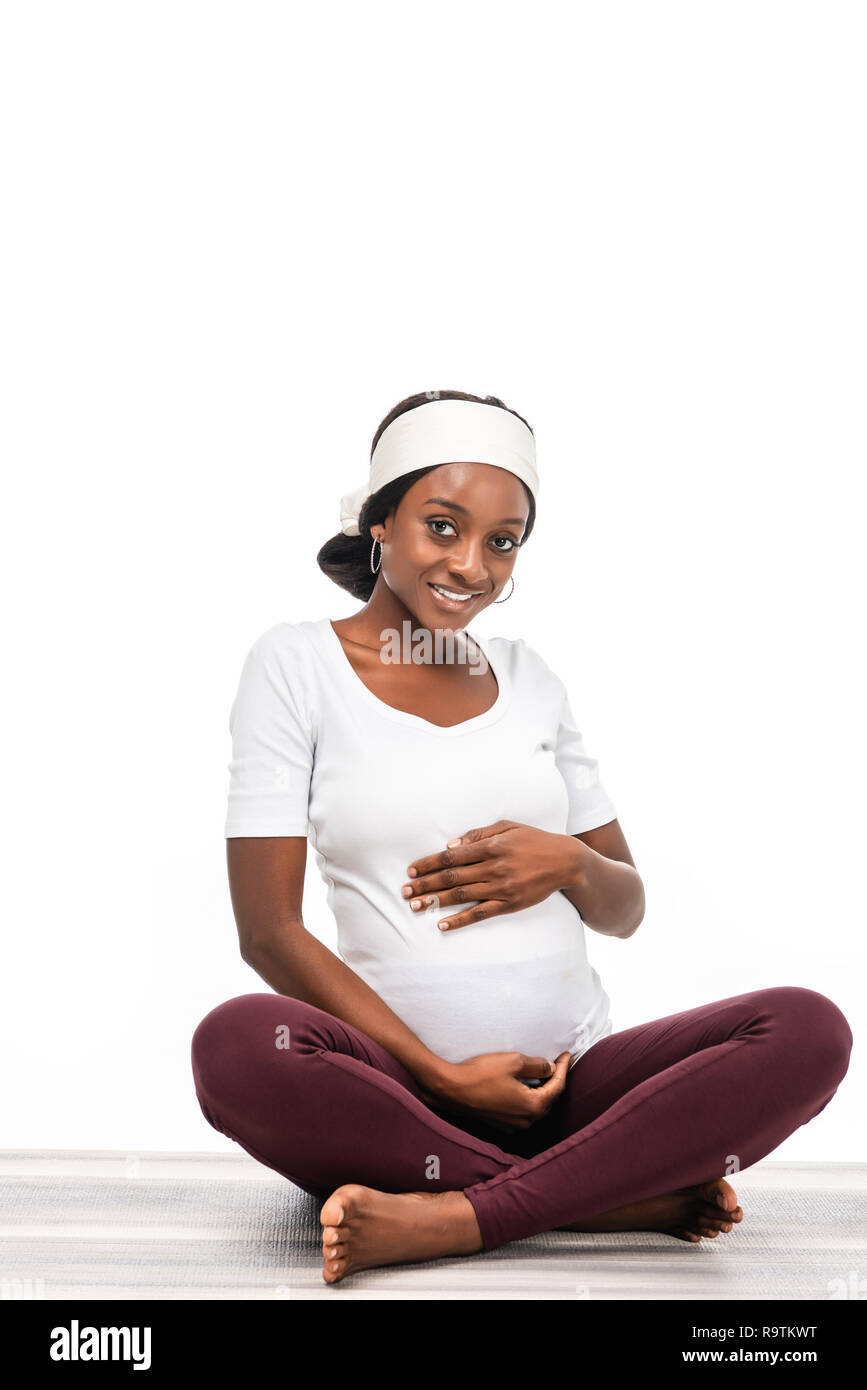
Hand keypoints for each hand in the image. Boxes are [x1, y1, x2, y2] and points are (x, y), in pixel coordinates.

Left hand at [401, 820, 582, 929]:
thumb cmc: (534, 840)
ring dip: (436, 901)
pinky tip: (442, 925)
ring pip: (462, 895)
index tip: (411, 870)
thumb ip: (479, 834)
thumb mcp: (508, 827)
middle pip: (452, 877)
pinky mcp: (510, 904)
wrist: (566, 861)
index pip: (452, 856)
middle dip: (425, 884)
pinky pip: (480, 913)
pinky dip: (460, 920)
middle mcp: (494, 867)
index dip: (429, 863)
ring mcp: (502, 888)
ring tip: (415, 906)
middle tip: (404, 891)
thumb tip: (451, 845)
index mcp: (492, 846)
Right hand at [421, 1050, 572, 1132]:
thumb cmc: (481, 1074)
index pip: (557, 1087)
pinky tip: (523, 1085)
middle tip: (558, 1063)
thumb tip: (550, 1069)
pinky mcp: (500, 1123)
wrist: (451, 1089)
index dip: (564, 1069)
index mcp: (533, 1107)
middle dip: (555, 1081)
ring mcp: (512, 1124)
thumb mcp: (514, 1062)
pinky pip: (522, 1110)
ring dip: (541, 1090)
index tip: (567, 1055)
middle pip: (548, 1100)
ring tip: (543, 1073)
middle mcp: (526, 1120)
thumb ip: (537, 1066)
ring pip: (535, 1106)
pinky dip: (527, 1097)